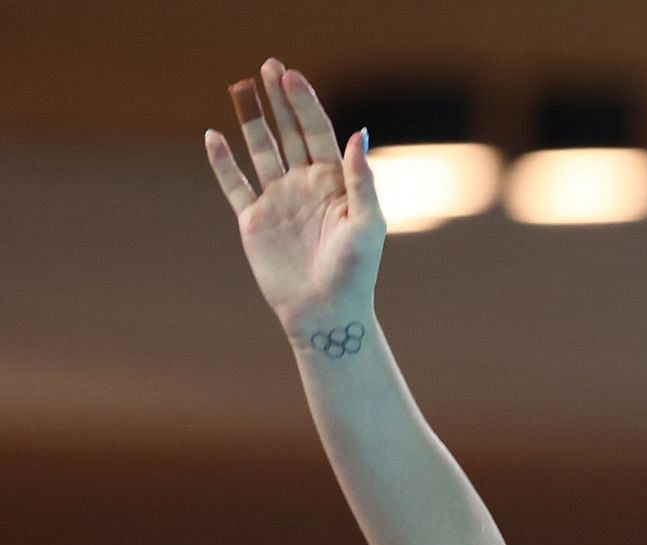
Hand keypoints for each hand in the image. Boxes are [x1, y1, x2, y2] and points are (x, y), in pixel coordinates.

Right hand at [205, 58, 385, 335]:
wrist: (326, 312)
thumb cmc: (355, 272)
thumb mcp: (368, 223)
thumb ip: (362, 179)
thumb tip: (358, 133)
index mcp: (335, 183)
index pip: (319, 132)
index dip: (305, 104)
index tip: (291, 77)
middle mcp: (305, 185)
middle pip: (290, 133)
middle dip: (280, 101)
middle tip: (269, 65)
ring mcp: (278, 200)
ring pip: (261, 150)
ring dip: (252, 120)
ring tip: (241, 88)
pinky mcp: (253, 220)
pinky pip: (235, 184)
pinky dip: (223, 162)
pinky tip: (213, 136)